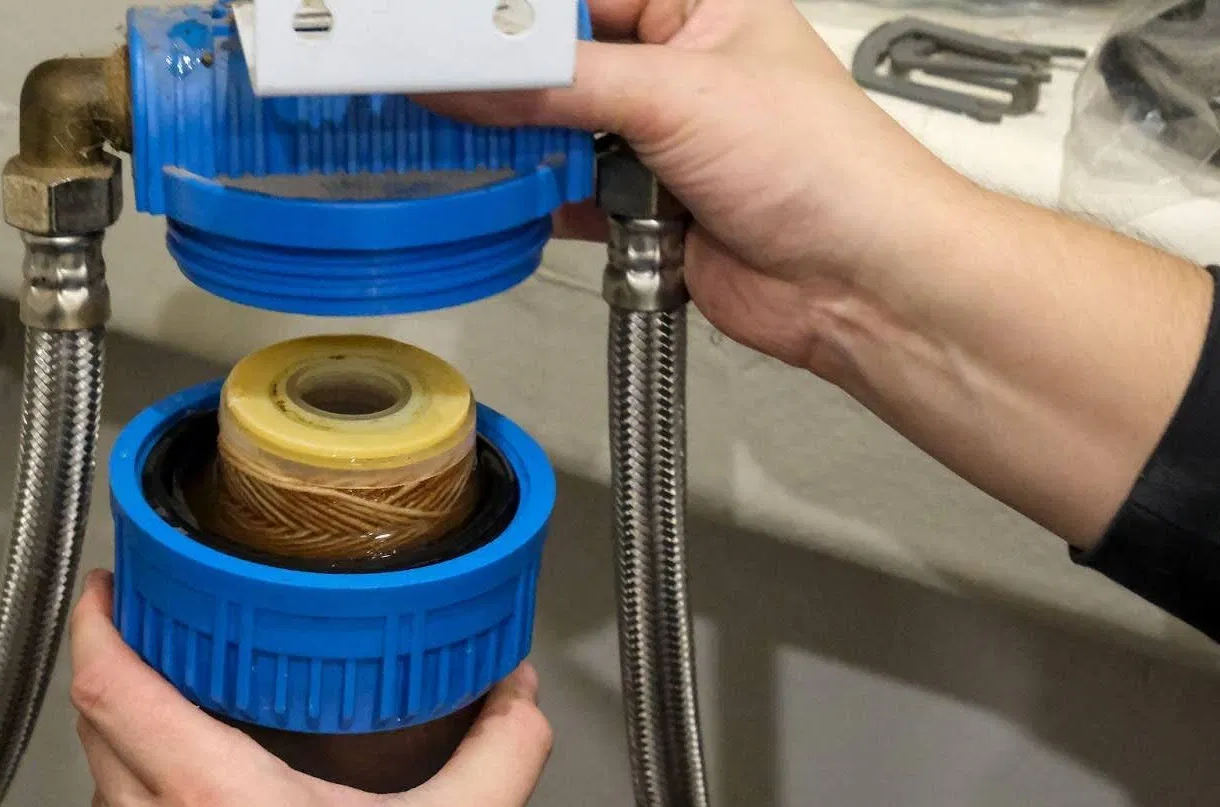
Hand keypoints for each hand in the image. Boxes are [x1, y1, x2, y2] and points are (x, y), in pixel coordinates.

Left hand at [70, 570, 551, 806]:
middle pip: (95, 729)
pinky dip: (143, 800)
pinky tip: (200, 799)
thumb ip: (501, 747)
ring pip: (105, 791)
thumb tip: (515, 693)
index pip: (113, 688)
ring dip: (126, 736)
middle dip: (114, 664)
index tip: (114, 585)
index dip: (100, 621)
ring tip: (178, 700)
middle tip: (154, 623)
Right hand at [437, 0, 1212, 547]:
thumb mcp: (675, 95)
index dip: (521, 15)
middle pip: (564, 63)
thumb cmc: (823, 168)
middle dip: (513, 82)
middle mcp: (679, 70)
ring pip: (561, 133)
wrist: (856, 284)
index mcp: (702, 7)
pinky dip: (544, 202)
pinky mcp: (645, 212)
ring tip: (471, 142)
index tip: (456, 32)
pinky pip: (570, 197)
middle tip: (445, 87)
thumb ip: (560, 84)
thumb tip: (476, 71)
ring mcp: (661, 144)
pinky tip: (514, 196)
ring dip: (527, 147)